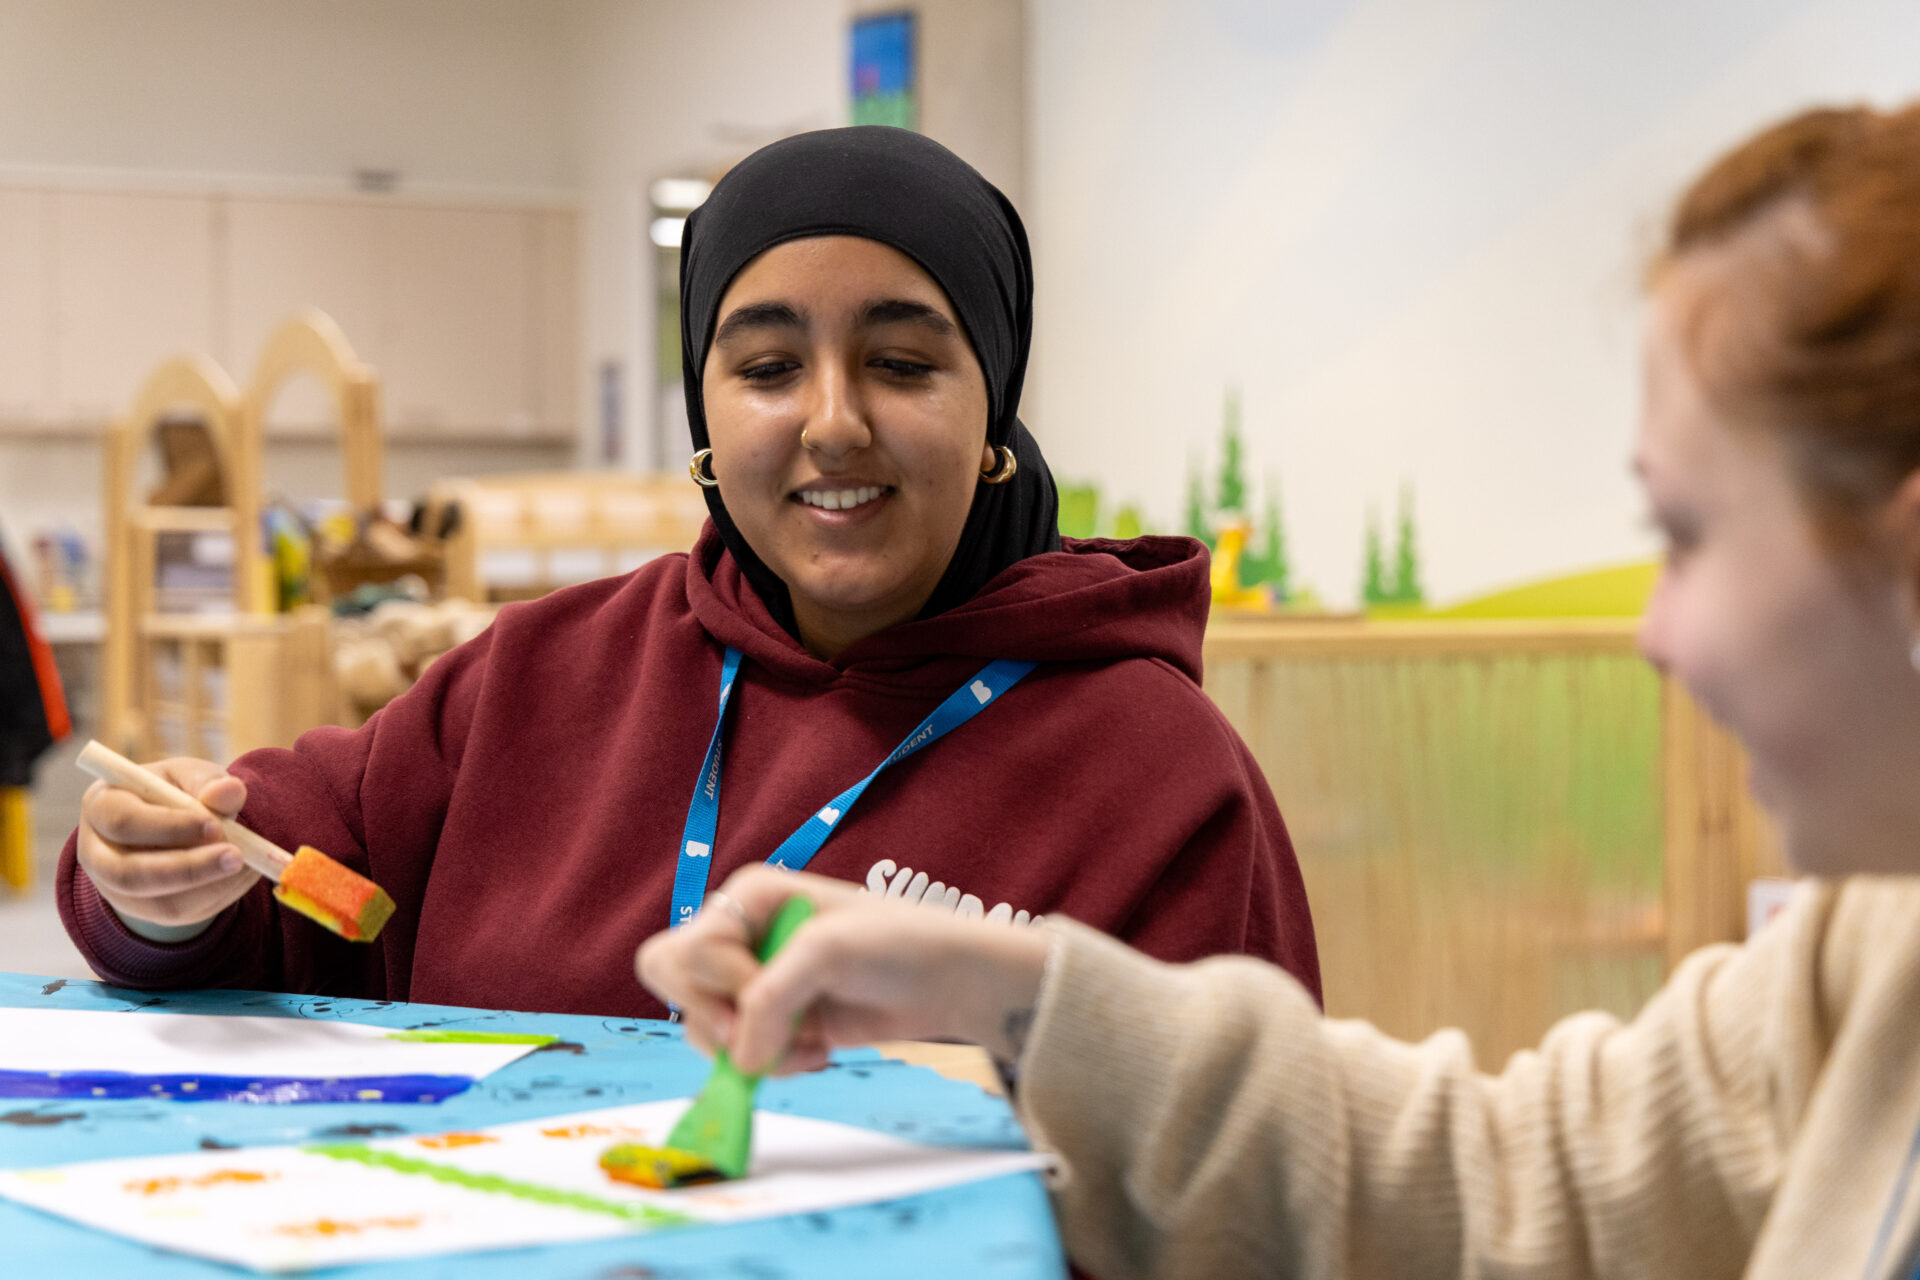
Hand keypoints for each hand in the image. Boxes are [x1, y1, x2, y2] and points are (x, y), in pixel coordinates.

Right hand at [76, 758, 255, 940]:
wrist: (175, 825)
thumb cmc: (177, 793)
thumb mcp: (189, 776)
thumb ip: (207, 781)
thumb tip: (228, 791)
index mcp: (101, 806)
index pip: (123, 822)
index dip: (169, 826)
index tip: (214, 825)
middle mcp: (97, 852)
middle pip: (129, 874)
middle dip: (188, 868)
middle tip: (236, 856)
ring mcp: (115, 888)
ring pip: (158, 903)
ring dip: (209, 886)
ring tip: (247, 864)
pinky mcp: (143, 910)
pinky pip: (180, 914)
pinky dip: (219, 896)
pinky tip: (242, 875)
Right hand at [637, 865, 1051, 1075]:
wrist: (948, 980)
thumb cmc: (896, 943)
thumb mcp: (828, 951)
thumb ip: (770, 999)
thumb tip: (738, 1062)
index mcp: (746, 899)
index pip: (681, 951)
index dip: (718, 981)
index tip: (767, 987)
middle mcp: (740, 937)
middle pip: (673, 987)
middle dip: (713, 1020)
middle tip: (758, 1034)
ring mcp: (753, 983)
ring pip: (703, 1031)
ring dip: (754, 1048)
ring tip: (810, 1043)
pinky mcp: (773, 1024)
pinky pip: (738, 1057)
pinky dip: (772, 1064)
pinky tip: (818, 1051)